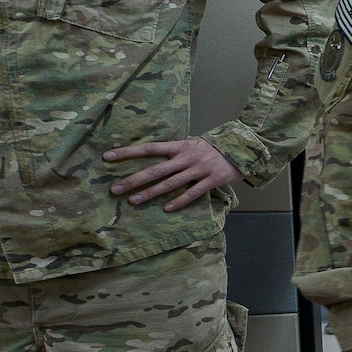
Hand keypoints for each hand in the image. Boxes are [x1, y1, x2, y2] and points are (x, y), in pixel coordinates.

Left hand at [105, 137, 240, 210]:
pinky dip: (180, 201)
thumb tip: (153, 154)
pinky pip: (192, 193)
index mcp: (180, 146)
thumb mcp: (193, 143)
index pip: (149, 148)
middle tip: (115, 189)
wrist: (243, 148)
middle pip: (155, 170)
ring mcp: (199, 169)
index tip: (108, 157)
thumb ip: (175, 150)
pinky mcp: (211, 180)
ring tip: (133, 201)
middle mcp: (187, 157)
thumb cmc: (213, 147)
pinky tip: (167, 208)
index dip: (128, 152)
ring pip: (170, 183)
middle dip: (134, 180)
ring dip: (151, 193)